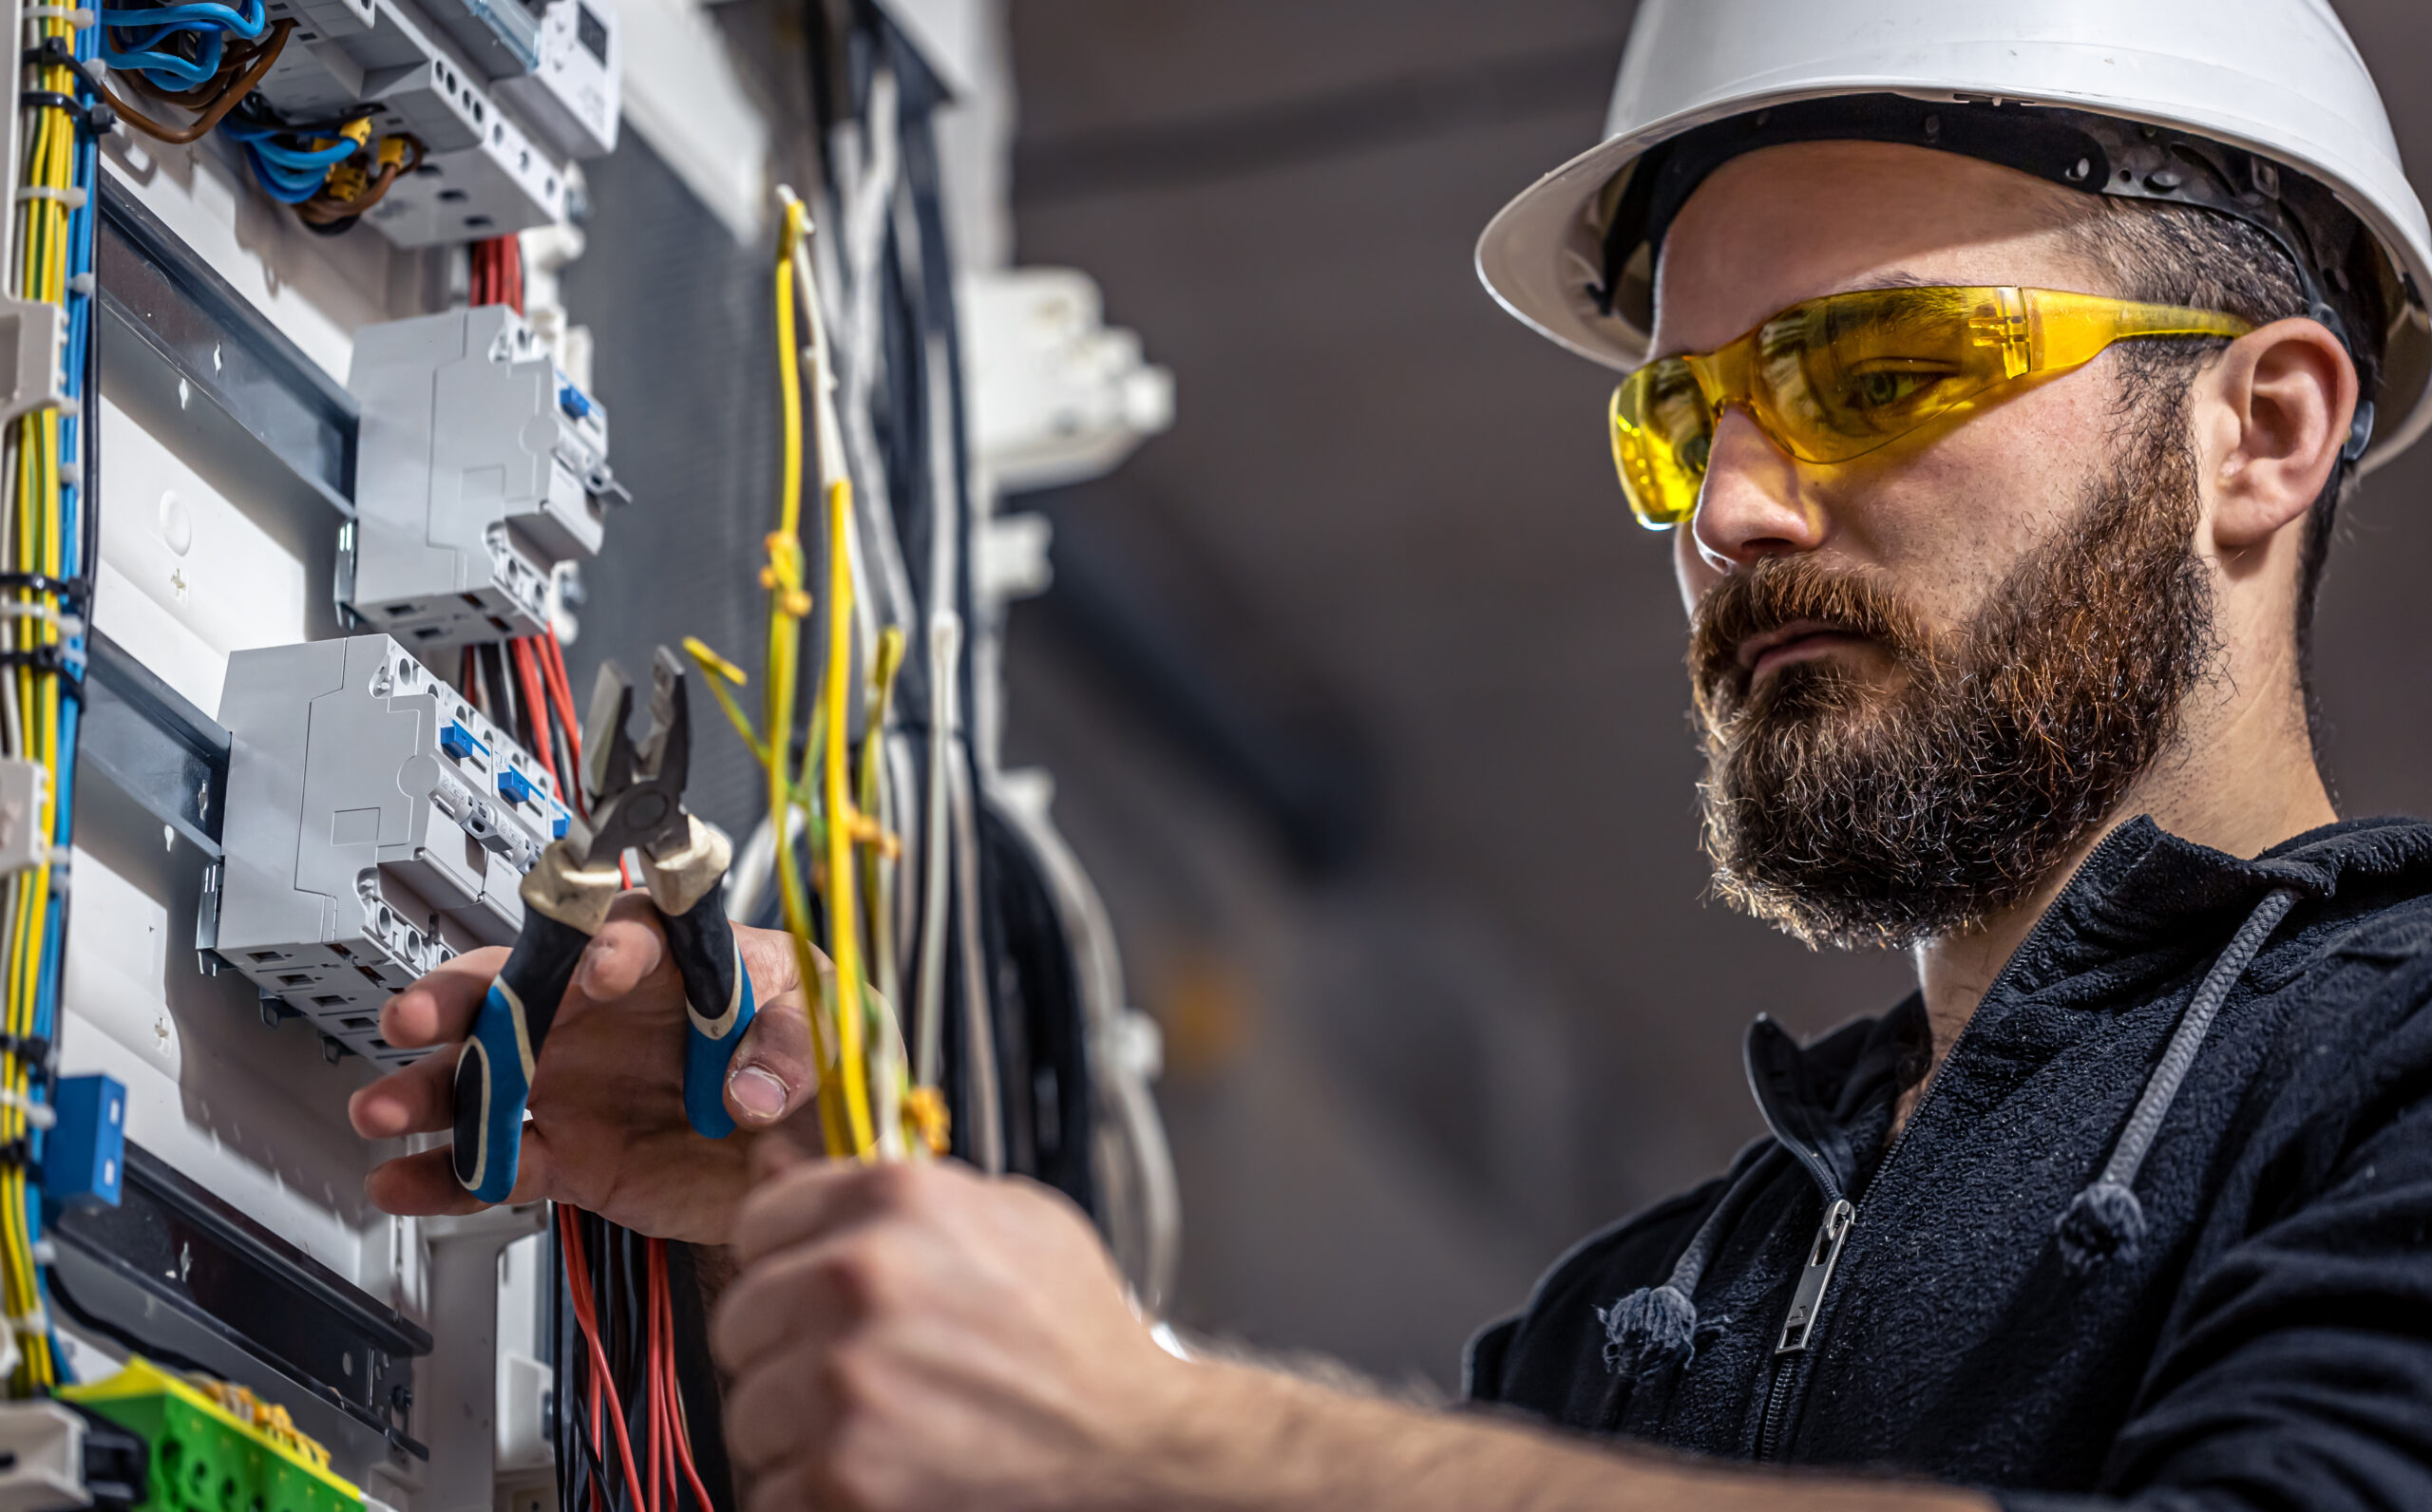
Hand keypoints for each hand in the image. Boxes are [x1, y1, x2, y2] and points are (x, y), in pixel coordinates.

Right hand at [347, 896, 822, 1244]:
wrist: (810, 1150)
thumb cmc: (814, 1056)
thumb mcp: (828, 1030)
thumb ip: (790, 1047)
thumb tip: (750, 1087)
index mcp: (673, 961)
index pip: (627, 934)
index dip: (609, 947)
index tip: (600, 969)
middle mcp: (606, 1014)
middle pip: (518, 990)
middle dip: (461, 1000)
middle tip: (418, 1016)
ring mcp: (579, 1084)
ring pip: (486, 1078)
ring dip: (429, 1092)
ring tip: (381, 1109)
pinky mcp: (573, 1154)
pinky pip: (500, 1163)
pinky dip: (449, 1176)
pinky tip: (404, 1181)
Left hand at [714, 1148, 1197, 1511]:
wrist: (1134, 1448)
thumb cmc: (1076, 1336)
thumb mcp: (1008, 1219)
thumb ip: (887, 1189)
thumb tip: (772, 1157)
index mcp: (897, 1200)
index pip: (759, 1222)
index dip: (789, 1265)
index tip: (817, 1295)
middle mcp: (861, 1279)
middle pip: (739, 1320)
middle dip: (787, 1351)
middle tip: (858, 1373)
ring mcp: (845, 1382)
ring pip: (747, 1411)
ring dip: (797, 1430)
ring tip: (880, 1428)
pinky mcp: (841, 1478)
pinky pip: (769, 1489)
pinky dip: (815, 1495)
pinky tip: (884, 1475)